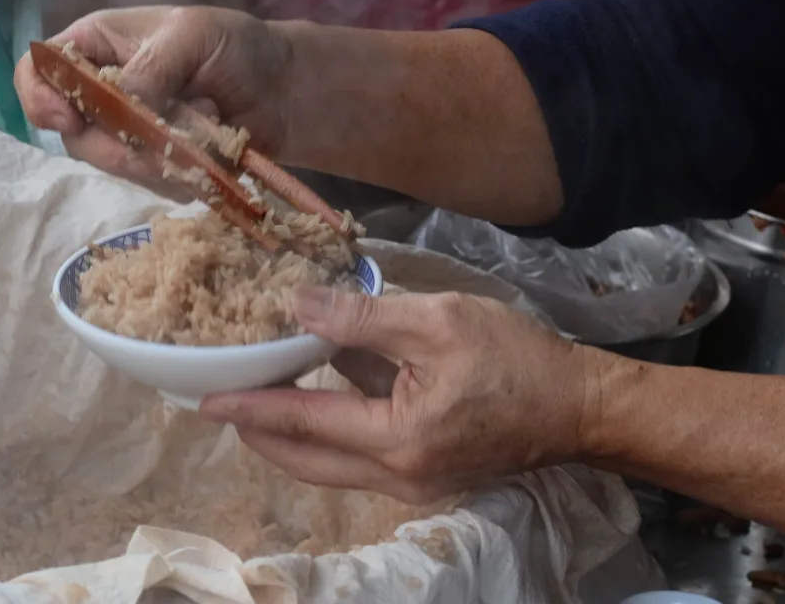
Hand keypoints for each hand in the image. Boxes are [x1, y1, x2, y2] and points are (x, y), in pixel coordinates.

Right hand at [14, 6, 293, 184]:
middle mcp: (101, 90)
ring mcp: (127, 131)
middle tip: (165, 137)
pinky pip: (148, 183)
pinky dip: (179, 176)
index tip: (69, 121)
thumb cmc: (236, 45)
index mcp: (96, 44)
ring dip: (158, 157)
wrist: (286, 89)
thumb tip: (121, 104)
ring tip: (205, 132)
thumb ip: (151, 67)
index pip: (38, 70)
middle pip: (73, 132)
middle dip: (117, 143)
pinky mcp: (155, 163)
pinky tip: (211, 155)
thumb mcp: (192, 35)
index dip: (40, 99)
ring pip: (112, 163)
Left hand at [199, 286, 599, 504]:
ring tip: (256, 395)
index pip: (306, 423)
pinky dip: (330, 430)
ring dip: (293, 433)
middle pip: (308, 461)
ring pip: (332, 464)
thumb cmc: (516, 359)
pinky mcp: (427, 470)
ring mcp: (413, 479)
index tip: (204, 400)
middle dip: (260, 432)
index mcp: (397, 440)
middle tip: (218, 404)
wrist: (580, 405)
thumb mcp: (437, 321)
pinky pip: (361, 455)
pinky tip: (318, 392)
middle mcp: (398, 475)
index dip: (252, 407)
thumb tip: (297, 305)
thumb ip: (362, 316)